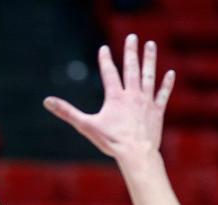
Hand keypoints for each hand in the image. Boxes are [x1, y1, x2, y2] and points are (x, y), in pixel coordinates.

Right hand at [43, 34, 174, 160]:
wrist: (136, 154)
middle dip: (131, 51)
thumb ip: (67, 112)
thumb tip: (47, 101)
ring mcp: (146, 102)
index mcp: (115, 97)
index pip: (109, 73)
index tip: (104, 48)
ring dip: (149, 60)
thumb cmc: (111, 142)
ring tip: (151, 44)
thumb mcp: (86, 126)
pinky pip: (163, 94)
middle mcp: (132, 95)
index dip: (105, 60)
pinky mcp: (157, 111)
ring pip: (149, 76)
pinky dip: (167, 84)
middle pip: (131, 68)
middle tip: (132, 36)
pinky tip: (170, 72)